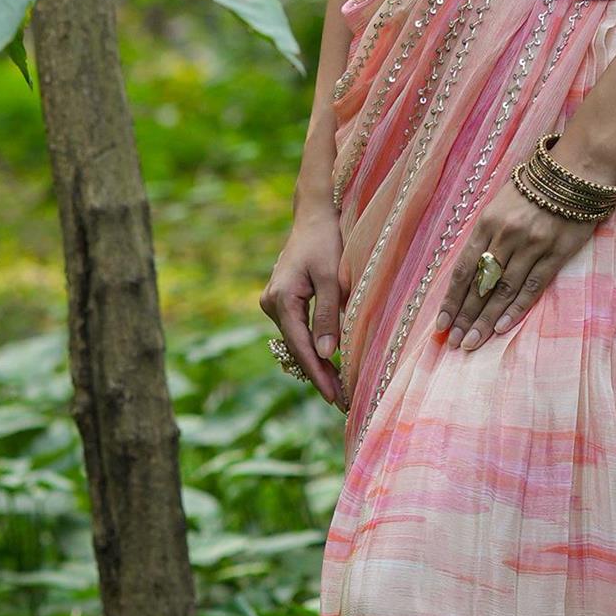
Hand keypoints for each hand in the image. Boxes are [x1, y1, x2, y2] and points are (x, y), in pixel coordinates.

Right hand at [262, 201, 347, 405]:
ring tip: (340, 388)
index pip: (301, 346)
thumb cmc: (326, 240)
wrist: (315, 214)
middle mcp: (271, 303)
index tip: (336, 398)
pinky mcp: (283, 300)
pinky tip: (330, 363)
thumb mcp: (332, 277)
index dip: (319, 375)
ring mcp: (274, 302)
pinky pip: (297, 330)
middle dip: (319, 374)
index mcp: (281, 299)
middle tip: (343, 401)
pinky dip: (313, 346)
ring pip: (296, 341)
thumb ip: (328, 315)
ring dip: (317, 362)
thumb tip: (325, 354)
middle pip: (296, 348)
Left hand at [440, 183, 594, 351]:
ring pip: (503, 290)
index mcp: (487, 222)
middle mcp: (506, 235)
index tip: (440, 324)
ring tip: (471, 342)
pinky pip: (532, 286)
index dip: (451, 299)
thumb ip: (486, 236)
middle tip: (454, 343)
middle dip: (464, 316)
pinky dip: (515, 308)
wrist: (576, 170)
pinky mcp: (557, 252)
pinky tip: (501, 327)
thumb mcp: (500, 204)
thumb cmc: (534, 188)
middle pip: (480, 284)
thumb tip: (469, 274)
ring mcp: (532, 245)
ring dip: (485, 320)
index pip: (463, 269)